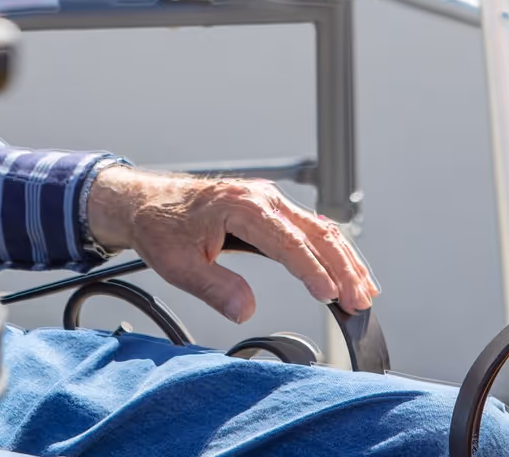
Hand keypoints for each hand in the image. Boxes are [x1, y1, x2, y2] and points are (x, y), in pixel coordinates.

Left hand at [84, 166, 377, 321]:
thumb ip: (213, 287)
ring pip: (319, 228)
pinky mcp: (270, 208)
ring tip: (364, 294)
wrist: (144, 201)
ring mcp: (269, 199)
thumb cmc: (160, 228)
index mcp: (241, 206)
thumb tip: (245, 310)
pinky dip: (333, 251)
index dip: (312, 270)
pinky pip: (310, 227)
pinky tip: (346, 272)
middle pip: (315, 232)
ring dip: (345, 260)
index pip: (288, 242)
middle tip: (359, 303)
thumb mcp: (176, 265)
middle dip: (342, 268)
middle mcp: (262, 197)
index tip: (330, 296)